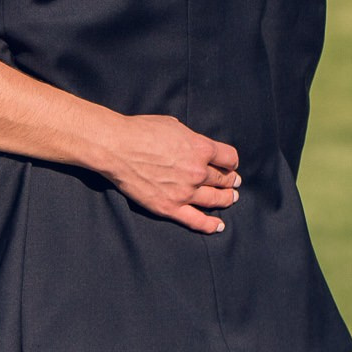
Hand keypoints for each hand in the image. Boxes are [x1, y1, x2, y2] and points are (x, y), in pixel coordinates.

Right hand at [88, 115, 240, 233]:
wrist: (117, 147)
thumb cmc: (141, 131)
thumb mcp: (173, 125)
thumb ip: (190, 138)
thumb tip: (194, 145)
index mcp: (200, 148)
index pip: (229, 158)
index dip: (232, 162)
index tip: (231, 165)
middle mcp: (197, 171)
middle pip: (223, 179)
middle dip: (231, 181)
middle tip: (234, 183)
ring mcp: (184, 192)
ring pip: (215, 200)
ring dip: (226, 199)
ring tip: (231, 198)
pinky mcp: (170, 207)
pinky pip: (196, 220)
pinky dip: (210, 225)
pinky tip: (218, 226)